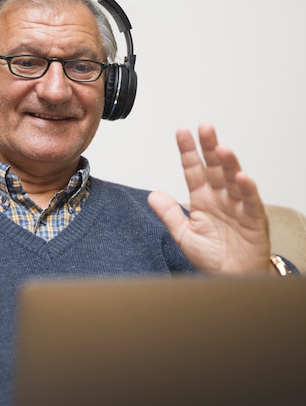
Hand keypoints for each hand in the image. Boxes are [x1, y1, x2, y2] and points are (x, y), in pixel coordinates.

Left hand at [148, 124, 271, 273]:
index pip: (194, 169)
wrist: (232, 278)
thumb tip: (152, 195)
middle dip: (209, 147)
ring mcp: (238, 205)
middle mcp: (220, 197)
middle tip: (205, 128)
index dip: (188, 151)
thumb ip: (169, 214)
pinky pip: (250, 201)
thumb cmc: (212, 256)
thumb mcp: (184, 235)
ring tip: (221, 149)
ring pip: (233, 179)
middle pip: (215, 167)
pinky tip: (240, 177)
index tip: (181, 132)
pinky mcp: (253, 218)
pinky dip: (247, 188)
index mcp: (203, 198)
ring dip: (228, 164)